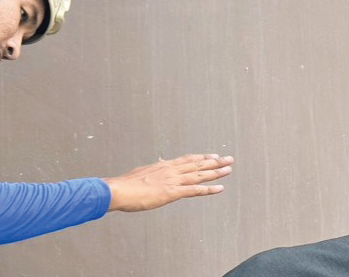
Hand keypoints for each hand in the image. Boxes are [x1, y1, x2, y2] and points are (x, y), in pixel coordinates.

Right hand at [104, 154, 232, 211]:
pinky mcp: (173, 192)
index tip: (213, 156)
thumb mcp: (141, 173)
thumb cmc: (126, 185)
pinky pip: (195, 190)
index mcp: (164, 166)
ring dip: (216, 172)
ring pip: (200, 175)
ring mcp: (173, 180)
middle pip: (198, 164)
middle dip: (215, 162)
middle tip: (229, 159)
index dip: (202, 158)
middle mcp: (172, 170)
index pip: (188, 159)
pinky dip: (208, 189)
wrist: (119, 190)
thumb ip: (151, 172)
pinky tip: (220, 188)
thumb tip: (154, 168)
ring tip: (229, 169)